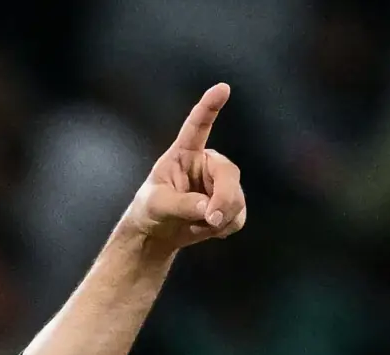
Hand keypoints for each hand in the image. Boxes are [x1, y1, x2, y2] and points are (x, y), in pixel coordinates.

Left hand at [122, 83, 246, 252]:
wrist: (158, 231)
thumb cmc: (151, 209)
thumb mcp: (157, 205)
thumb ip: (182, 205)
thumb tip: (210, 210)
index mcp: (185, 153)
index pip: (197, 127)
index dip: (209, 107)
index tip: (222, 88)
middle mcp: (207, 163)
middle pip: (229, 174)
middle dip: (224, 199)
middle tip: (210, 220)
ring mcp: (221, 183)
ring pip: (237, 198)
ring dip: (221, 218)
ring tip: (197, 225)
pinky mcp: (231, 203)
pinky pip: (238, 216)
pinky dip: (224, 228)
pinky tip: (208, 229)